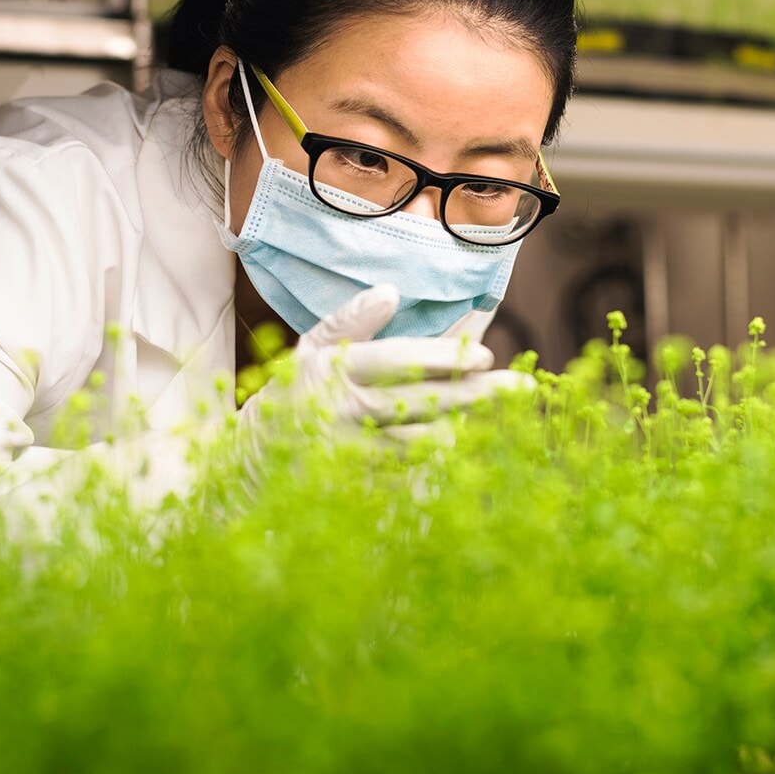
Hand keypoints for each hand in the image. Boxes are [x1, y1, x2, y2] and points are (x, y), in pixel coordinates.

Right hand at [238, 284, 532, 449]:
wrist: (251, 461)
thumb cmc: (291, 394)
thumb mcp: (310, 348)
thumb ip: (349, 320)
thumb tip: (391, 292)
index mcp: (337, 369)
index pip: (397, 360)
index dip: (443, 356)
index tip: (487, 353)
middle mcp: (348, 411)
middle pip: (424, 402)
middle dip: (478, 393)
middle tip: (523, 386)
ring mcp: (356, 452)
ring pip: (426, 440)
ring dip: (466, 424)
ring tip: (504, 408)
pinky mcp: (362, 481)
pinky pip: (413, 468)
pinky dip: (443, 454)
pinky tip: (469, 440)